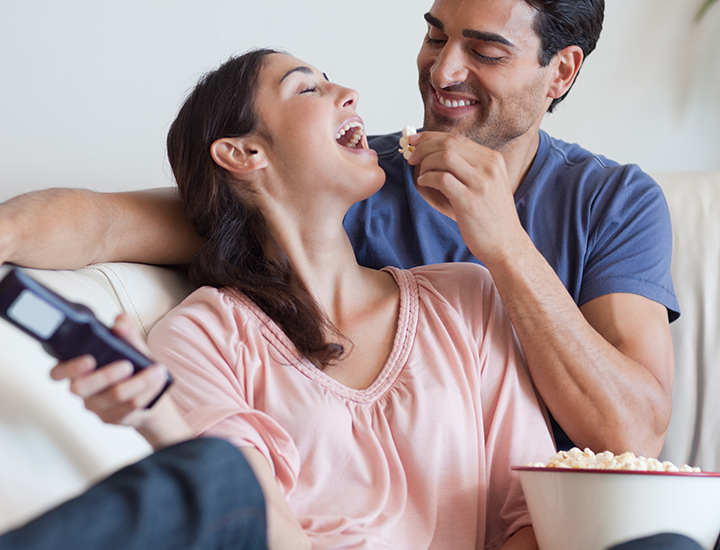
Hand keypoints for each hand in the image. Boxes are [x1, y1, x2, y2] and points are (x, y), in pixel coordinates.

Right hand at [50, 313, 191, 448]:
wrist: (150, 395)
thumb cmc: (133, 368)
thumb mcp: (131, 348)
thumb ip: (125, 334)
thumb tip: (120, 320)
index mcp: (79, 371)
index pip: (58, 372)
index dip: (69, 368)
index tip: (89, 360)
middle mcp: (84, 391)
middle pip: (82, 388)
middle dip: (106, 375)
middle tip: (127, 365)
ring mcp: (97, 407)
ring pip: (113, 396)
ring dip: (140, 381)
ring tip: (157, 370)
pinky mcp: (113, 418)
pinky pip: (130, 407)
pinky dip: (148, 391)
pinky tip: (158, 381)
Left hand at [407, 131, 530, 266]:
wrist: (505, 244)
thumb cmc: (491, 217)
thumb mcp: (487, 184)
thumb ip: (467, 168)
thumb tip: (433, 154)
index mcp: (493, 159)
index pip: (457, 138)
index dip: (431, 137)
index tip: (415, 140)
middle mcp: (489, 167)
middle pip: (449, 143)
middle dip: (424, 146)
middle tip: (411, 156)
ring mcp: (480, 183)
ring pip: (444, 156)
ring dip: (425, 162)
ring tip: (419, 173)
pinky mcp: (470, 200)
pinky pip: (442, 179)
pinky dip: (428, 178)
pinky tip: (424, 184)